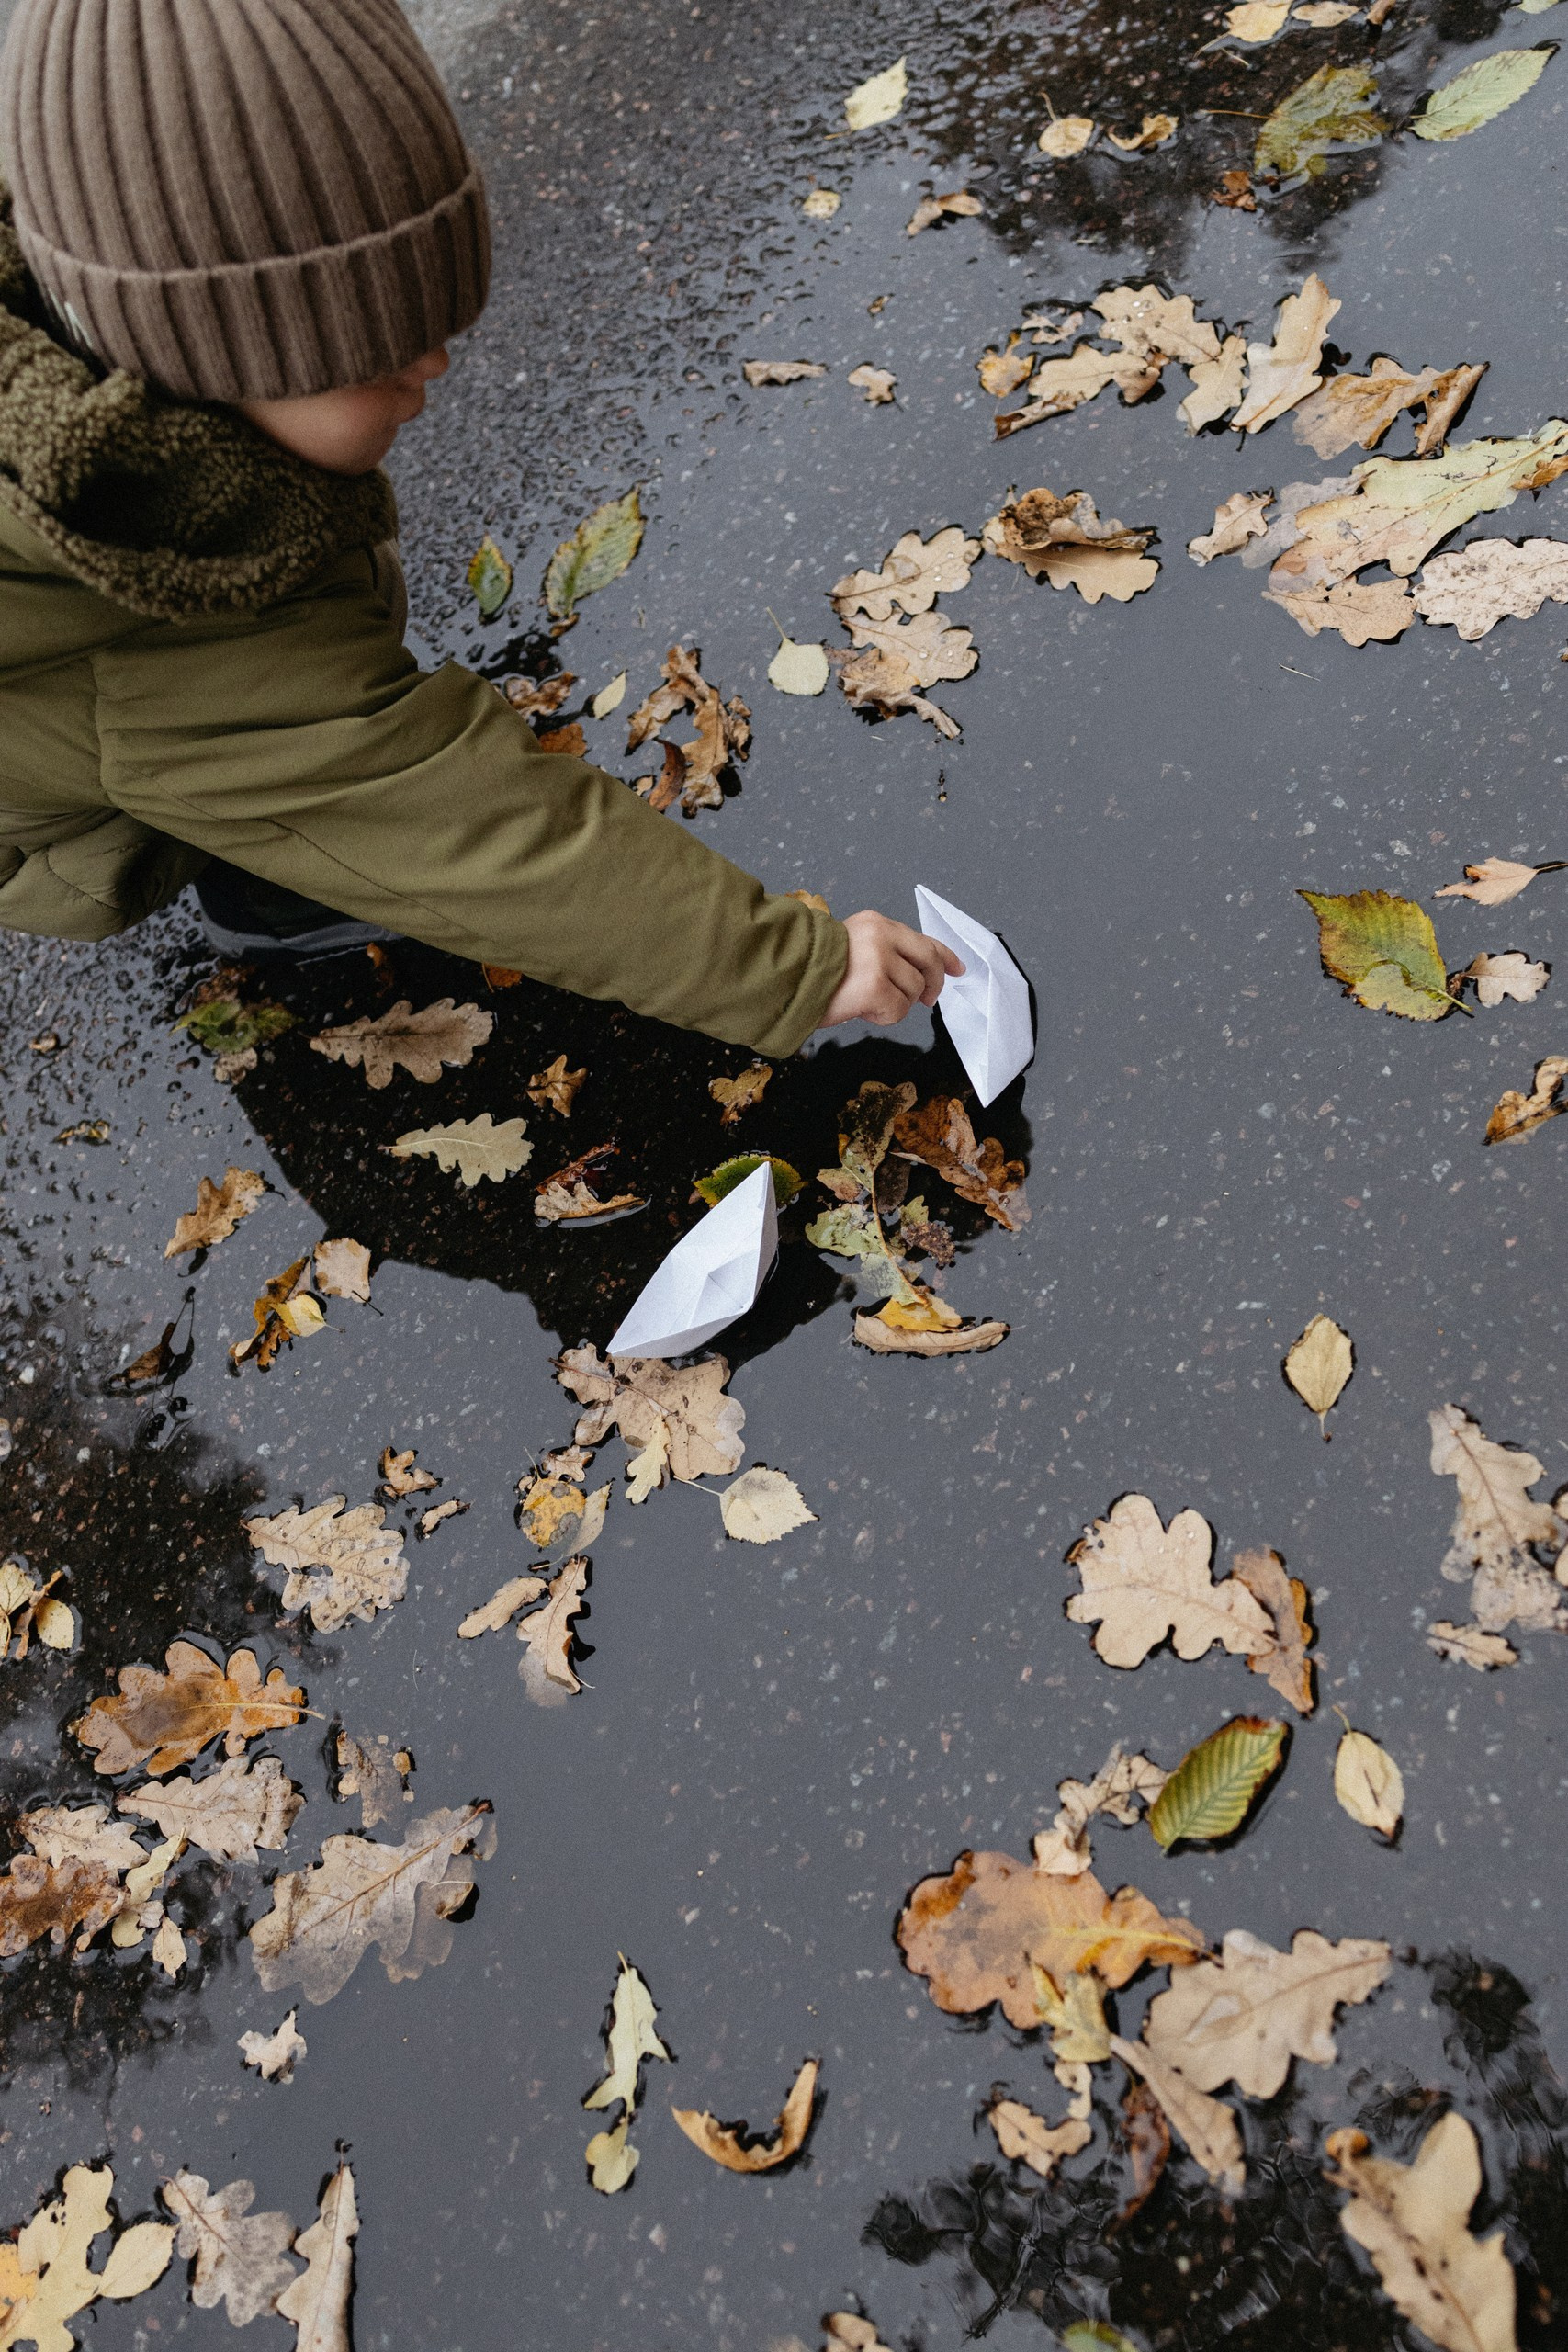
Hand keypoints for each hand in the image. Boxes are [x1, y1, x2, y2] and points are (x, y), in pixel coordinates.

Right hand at [819, 910, 963, 1028]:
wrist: (784, 981)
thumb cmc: (814, 972)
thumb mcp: (855, 950)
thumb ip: (887, 954)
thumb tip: (923, 977)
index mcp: (876, 923)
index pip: (923, 938)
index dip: (945, 956)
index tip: (957, 968)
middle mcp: (880, 935)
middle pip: (928, 962)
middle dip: (932, 985)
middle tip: (926, 1000)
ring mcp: (878, 959)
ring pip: (913, 991)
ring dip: (896, 1004)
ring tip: (866, 1001)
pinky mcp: (874, 985)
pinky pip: (898, 1010)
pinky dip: (883, 1017)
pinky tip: (862, 1009)